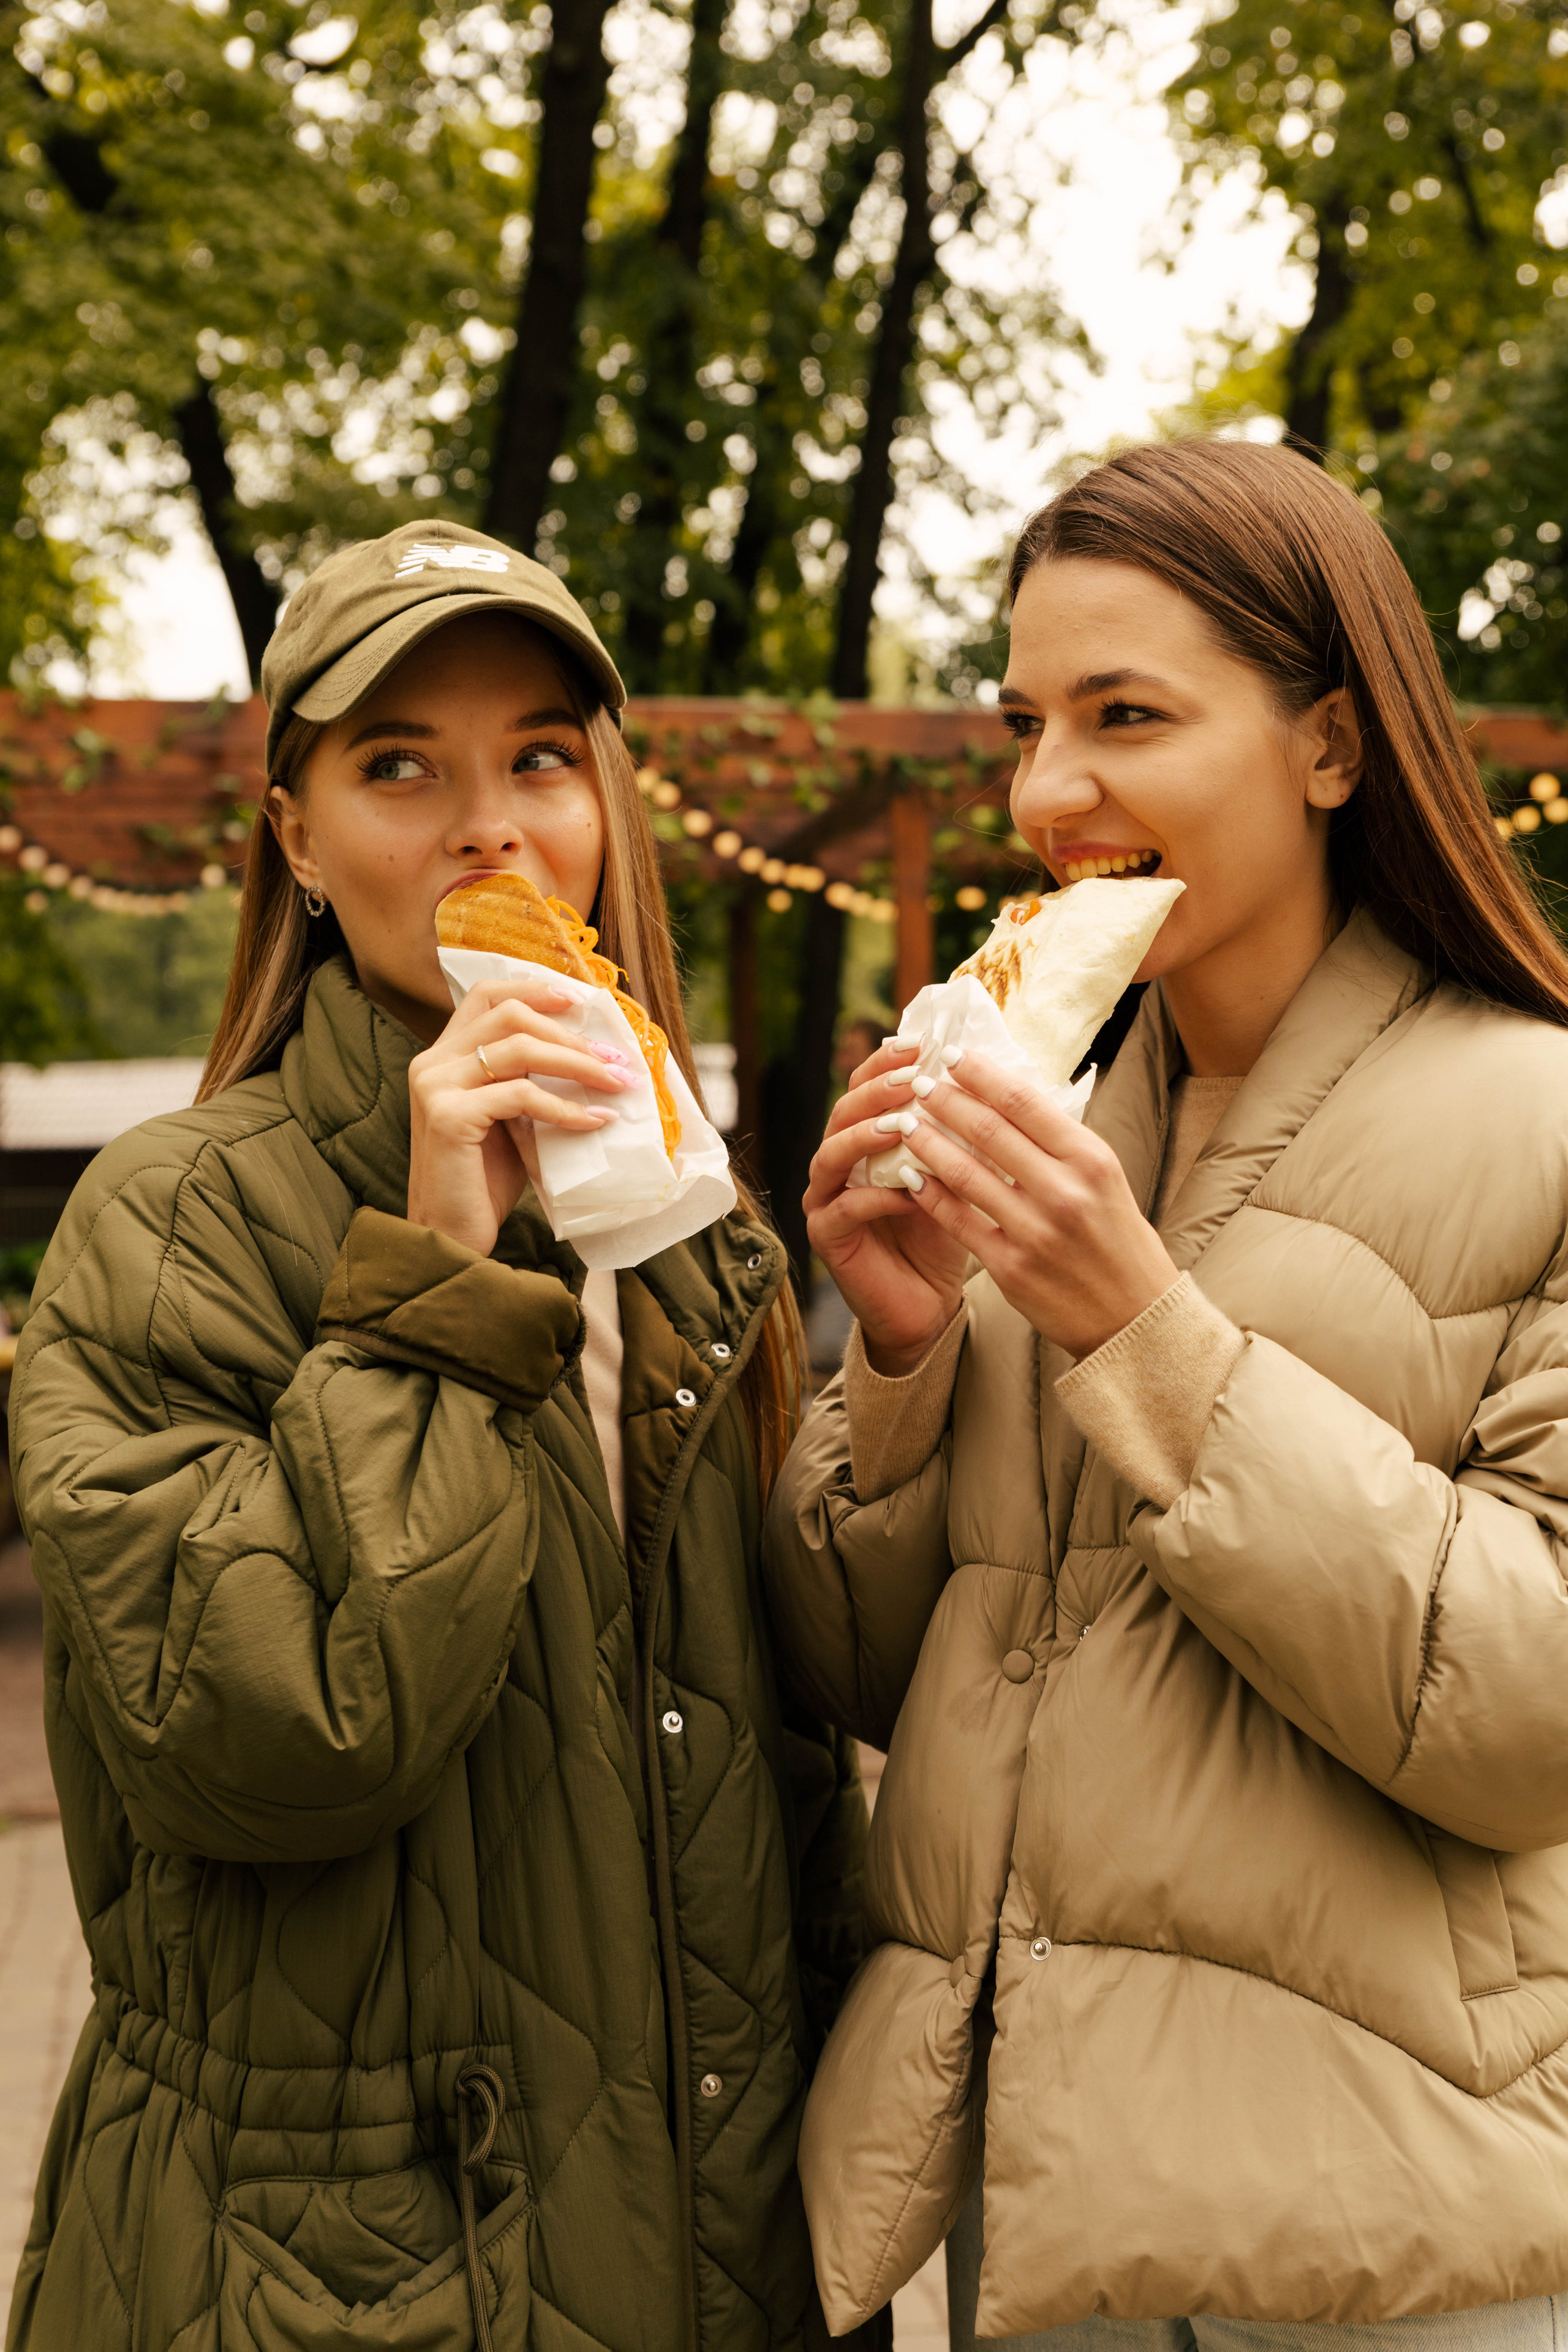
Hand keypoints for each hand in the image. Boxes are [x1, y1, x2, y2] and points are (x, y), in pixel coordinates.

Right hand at [407, 980, 640, 1255]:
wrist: (450, 1234)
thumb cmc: (483, 1179)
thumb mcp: (510, 1117)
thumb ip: (529, 1080)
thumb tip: (592, 1055)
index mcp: (443, 1056)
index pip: (485, 995)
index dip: (533, 990)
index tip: (579, 1002)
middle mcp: (432, 1063)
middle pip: (508, 1015)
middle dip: (570, 1034)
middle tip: (616, 1059)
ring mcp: (436, 1087)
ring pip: (519, 1049)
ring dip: (577, 1064)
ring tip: (617, 1083)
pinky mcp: (449, 1117)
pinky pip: (522, 1096)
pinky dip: (566, 1107)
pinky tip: (595, 1121)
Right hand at [803, 1041, 971, 1376]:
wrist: (929, 1302)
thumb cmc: (945, 1232)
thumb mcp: (959, 1173)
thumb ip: (960, 1133)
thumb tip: (992, 1079)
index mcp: (868, 1138)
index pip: (867, 1088)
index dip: (886, 1063)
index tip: (920, 1045)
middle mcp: (840, 1162)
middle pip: (843, 1112)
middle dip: (876, 1091)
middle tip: (910, 1080)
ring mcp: (826, 1198)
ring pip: (831, 1154)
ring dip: (865, 1136)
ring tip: (900, 1126)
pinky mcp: (826, 1236)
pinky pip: (843, 1208)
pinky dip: (874, 1196)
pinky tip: (906, 1191)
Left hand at [883, 1051, 1177, 1361]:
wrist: (1132, 1316)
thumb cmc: (1116, 1238)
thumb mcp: (1103, 1178)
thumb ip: (1060, 1140)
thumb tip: (1007, 1092)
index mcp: (1090, 1159)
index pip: (1023, 1102)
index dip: (981, 1074)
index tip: (953, 1055)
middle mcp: (1064, 1191)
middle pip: (988, 1130)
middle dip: (946, 1101)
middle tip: (920, 1083)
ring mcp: (1035, 1231)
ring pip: (965, 1174)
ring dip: (928, 1143)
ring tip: (905, 1123)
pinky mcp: (1011, 1268)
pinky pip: (958, 1221)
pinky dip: (929, 1194)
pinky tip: (910, 1175)